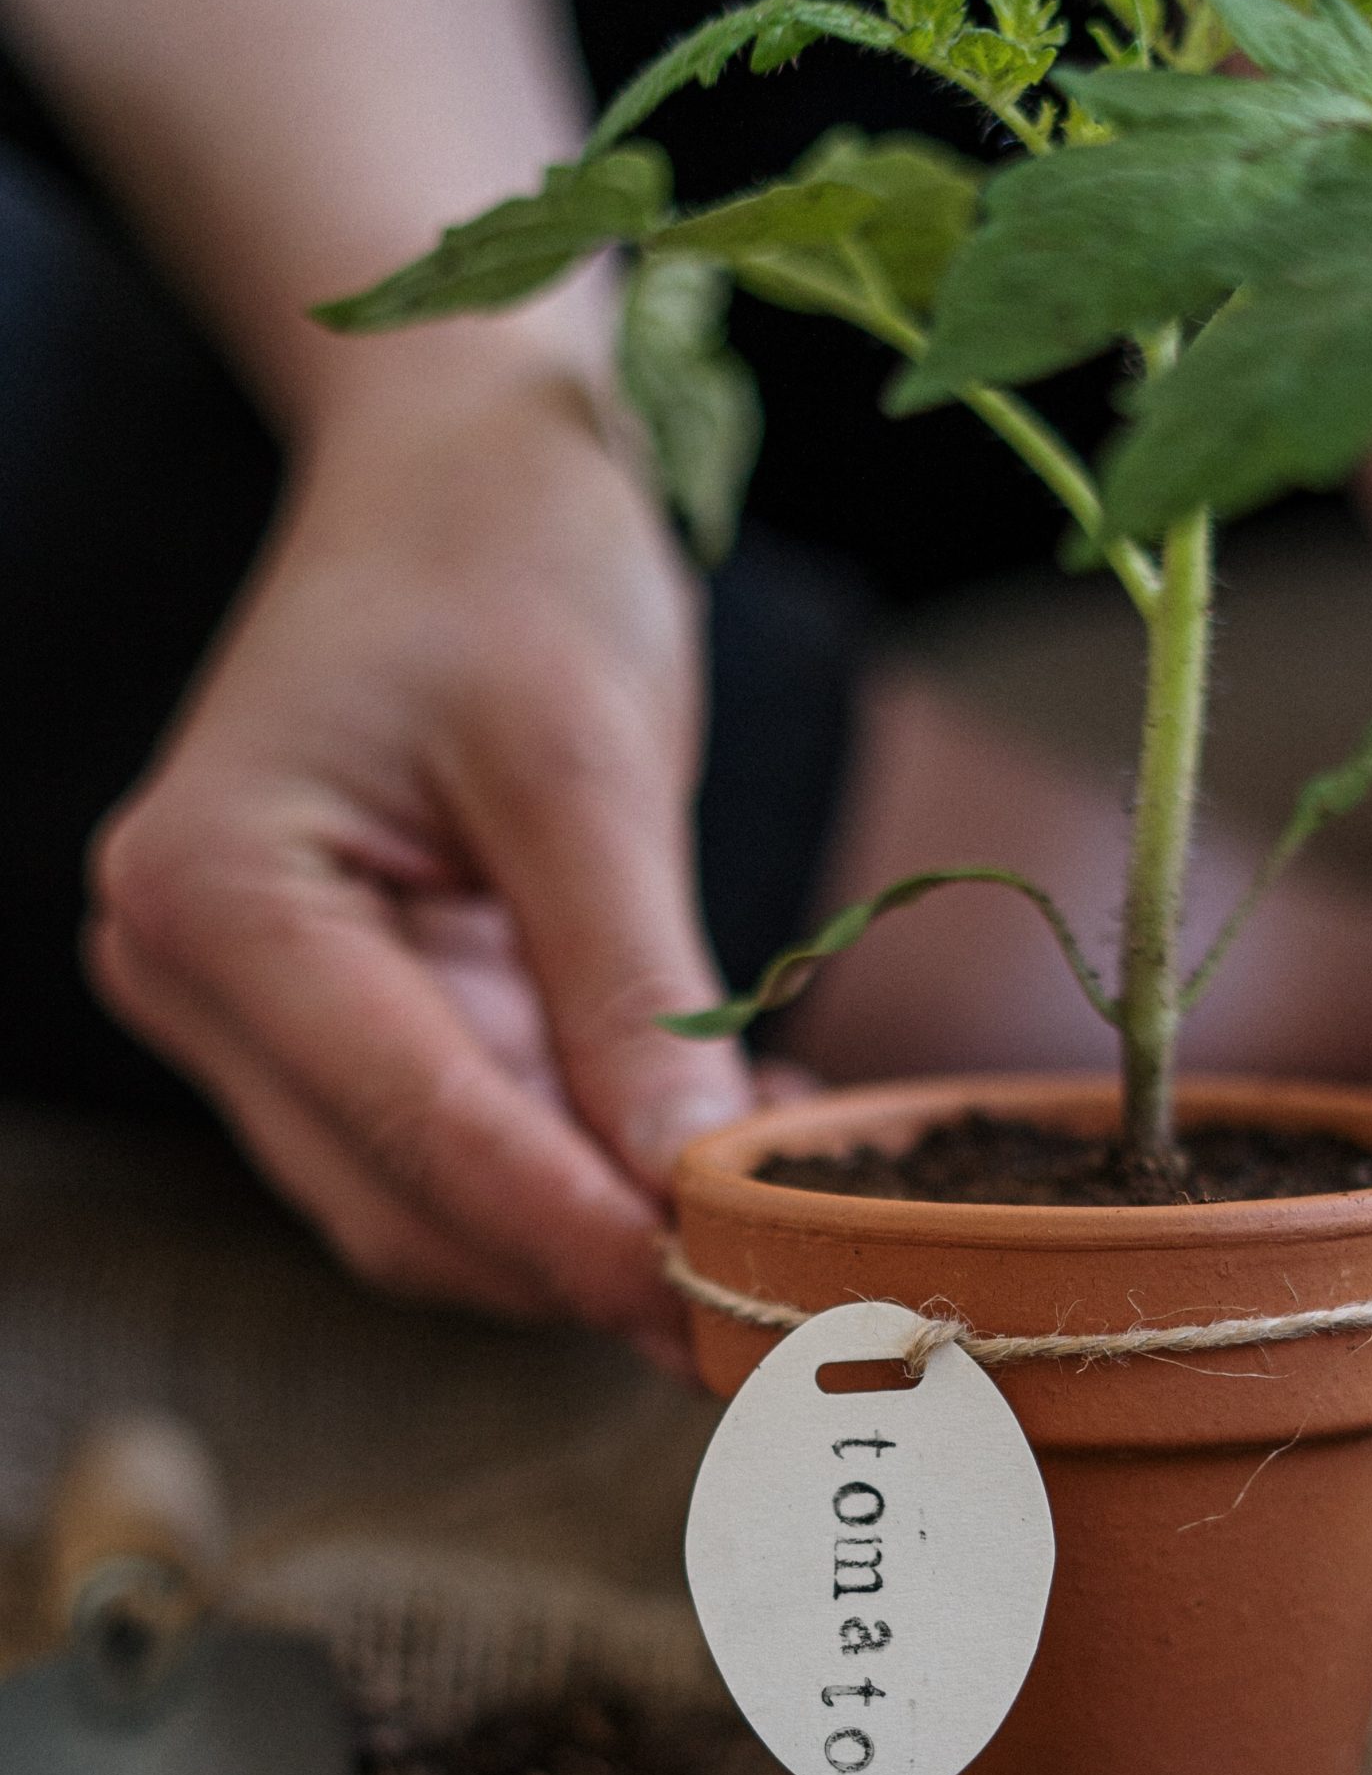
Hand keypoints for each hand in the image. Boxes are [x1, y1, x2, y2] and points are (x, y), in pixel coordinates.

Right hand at [87, 364, 753, 1345]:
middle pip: (405, 1195)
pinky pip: (464, 1138)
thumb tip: (689, 1187)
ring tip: (767, 1192)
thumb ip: (629, 984)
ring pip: (431, 1199)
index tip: (721, 1308)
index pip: (415, 1126)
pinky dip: (586, 1164)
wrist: (459, 466)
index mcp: (215, 893)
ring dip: (596, 1223)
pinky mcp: (336, 1016)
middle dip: (588, 1254)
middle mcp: (193, 973)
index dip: (578, 1234)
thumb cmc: (507, 556)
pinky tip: (712, 1133)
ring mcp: (257, 1007)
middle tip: (775, 1292)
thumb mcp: (587, 759)